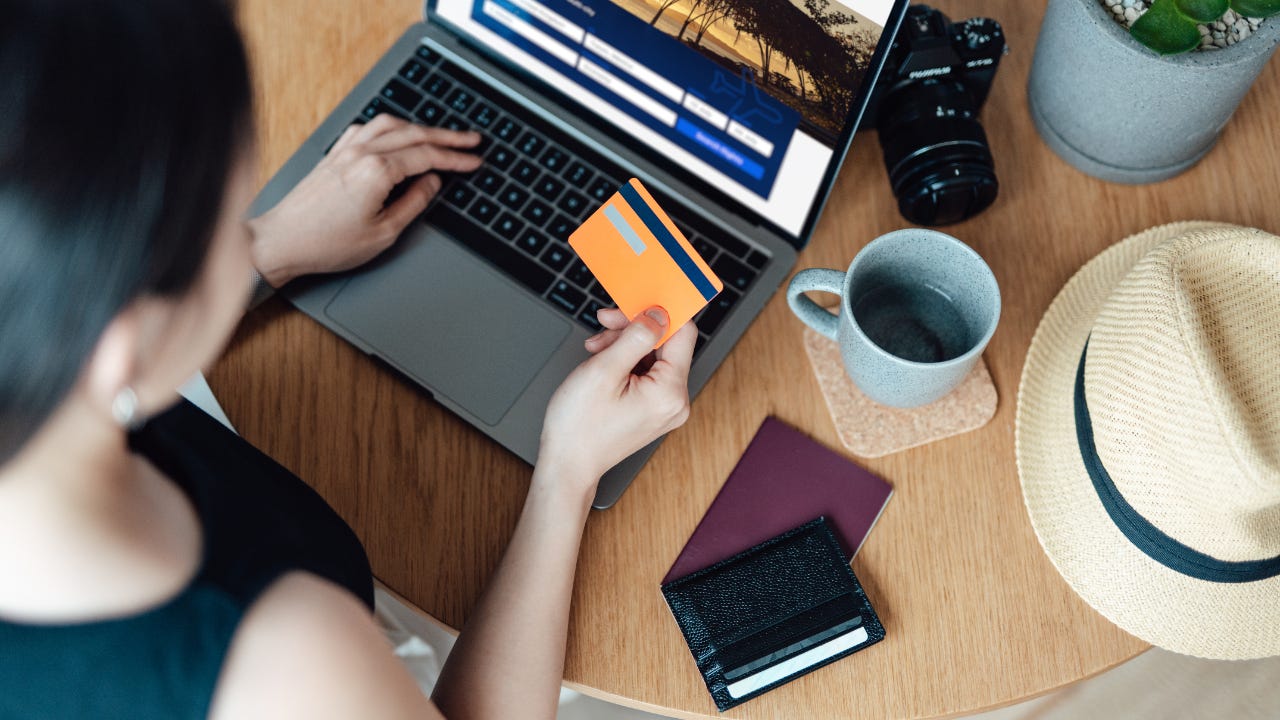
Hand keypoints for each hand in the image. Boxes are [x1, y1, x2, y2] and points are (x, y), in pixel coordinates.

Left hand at [248, 115, 483, 286]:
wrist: (282, 240)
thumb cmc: (326, 243)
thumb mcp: (383, 233)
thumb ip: (413, 204)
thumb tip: (431, 184)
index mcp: (377, 171)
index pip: (427, 157)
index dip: (455, 159)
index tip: (474, 161)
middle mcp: (361, 152)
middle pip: (413, 134)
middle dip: (446, 136)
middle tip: (470, 140)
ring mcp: (345, 149)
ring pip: (390, 124)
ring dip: (419, 127)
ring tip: (439, 136)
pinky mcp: (334, 153)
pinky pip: (368, 128)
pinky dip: (390, 128)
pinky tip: (396, 135)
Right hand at [537, 307, 695, 495]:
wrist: (567, 465)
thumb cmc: (579, 426)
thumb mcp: (604, 370)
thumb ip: (636, 336)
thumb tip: (658, 314)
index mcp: (670, 392)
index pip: (683, 334)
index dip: (658, 311)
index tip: (635, 300)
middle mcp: (675, 401)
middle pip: (666, 343)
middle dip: (634, 328)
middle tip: (604, 323)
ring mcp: (665, 407)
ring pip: (654, 356)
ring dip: (625, 343)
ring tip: (596, 348)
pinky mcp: (653, 410)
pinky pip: (647, 372)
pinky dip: (625, 360)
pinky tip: (602, 360)